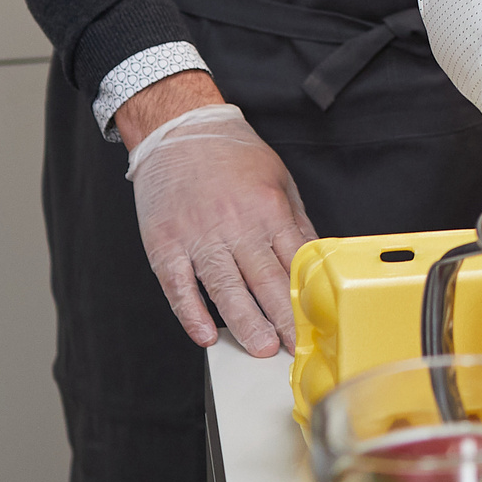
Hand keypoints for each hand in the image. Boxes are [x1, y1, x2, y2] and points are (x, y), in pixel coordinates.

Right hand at [124, 95, 316, 357]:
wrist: (180, 132)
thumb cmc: (232, 156)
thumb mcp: (279, 181)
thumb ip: (296, 223)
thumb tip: (315, 260)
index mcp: (268, 209)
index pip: (293, 262)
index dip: (305, 296)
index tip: (315, 320)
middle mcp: (235, 225)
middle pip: (263, 280)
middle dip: (280, 318)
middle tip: (293, 347)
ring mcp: (198, 236)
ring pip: (224, 288)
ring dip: (244, 322)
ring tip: (260, 348)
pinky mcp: (166, 244)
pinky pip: (178, 286)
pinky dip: (191, 313)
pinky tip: (204, 334)